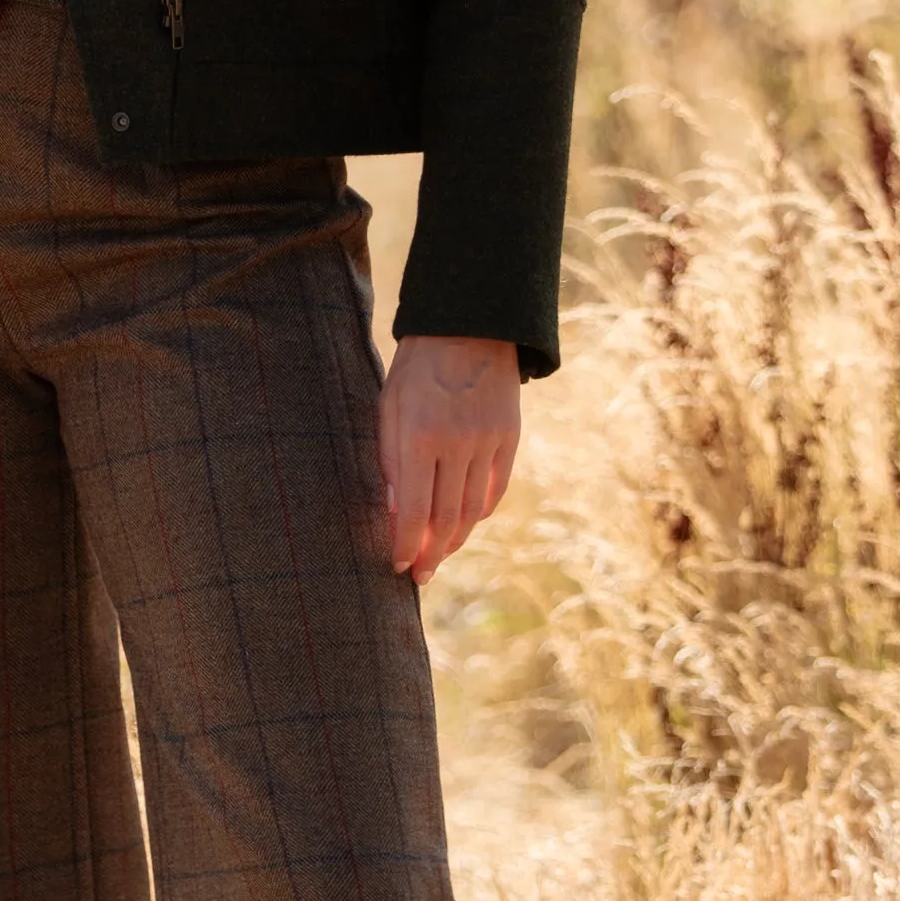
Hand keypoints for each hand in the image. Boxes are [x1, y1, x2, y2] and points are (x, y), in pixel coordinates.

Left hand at [378, 333, 520, 583]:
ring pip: (473, 510)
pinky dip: (480, 513)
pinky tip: (465, 525)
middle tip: (419, 576)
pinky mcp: (510, 438)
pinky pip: (495, 490)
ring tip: (440, 556)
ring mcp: (488, 443)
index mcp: (421, 436)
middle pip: (446, 518)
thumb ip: (390, 458)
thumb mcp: (389, 405)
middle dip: (431, 554)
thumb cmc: (416, 366)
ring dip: (455, 540)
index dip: (406, 544)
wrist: (469, 324)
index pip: (413, 510)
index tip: (397, 566)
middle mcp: (458, 445)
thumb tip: (393, 510)